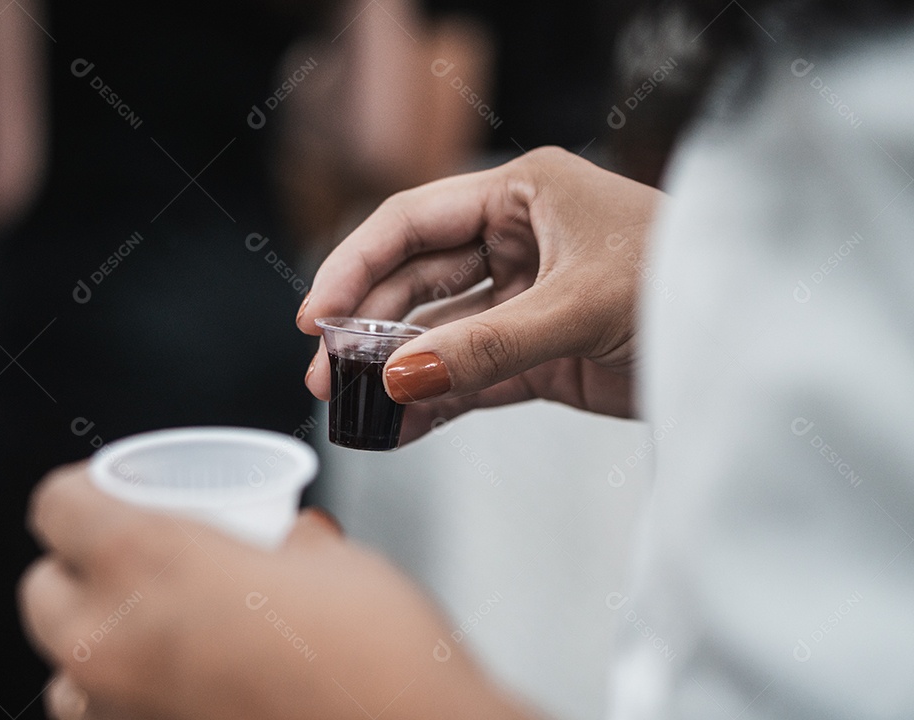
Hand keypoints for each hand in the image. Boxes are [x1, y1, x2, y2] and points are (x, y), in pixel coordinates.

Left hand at [18, 464, 531, 719]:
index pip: (56, 505)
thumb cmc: (378, 652)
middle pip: (40, 591)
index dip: (82, 491)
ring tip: (158, 632)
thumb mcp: (329, 559)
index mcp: (147, 562)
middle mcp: (112, 644)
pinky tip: (188, 687)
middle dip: (78, 569)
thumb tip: (289, 541)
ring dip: (96, 644)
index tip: (110, 491)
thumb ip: (284, 542)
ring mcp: (122, 716)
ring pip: (64, 670)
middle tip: (137, 559)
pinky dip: (132, 700)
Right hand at [297, 147, 663, 441]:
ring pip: (439, 336)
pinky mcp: (539, 356)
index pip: (412, 223)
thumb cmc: (683, 283)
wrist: (754, 342)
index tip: (316, 313)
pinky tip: (400, 426)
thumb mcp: (578, 306)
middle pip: (416, 284)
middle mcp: (515, 243)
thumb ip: (486, 346)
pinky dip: (436, 403)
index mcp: (521, 196)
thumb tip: (398, 379)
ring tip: (352, 410)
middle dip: (369, 330)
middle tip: (327, 376)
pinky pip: (472, 378)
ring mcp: (524, 303)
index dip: (356, 266)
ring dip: (396, 372)